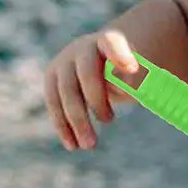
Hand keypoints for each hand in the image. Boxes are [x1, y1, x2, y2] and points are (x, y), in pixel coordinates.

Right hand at [44, 29, 139, 150]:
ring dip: (77, 120)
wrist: (101, 59)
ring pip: (65, 92)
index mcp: (109, 41)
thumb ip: (133, 80)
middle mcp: (82, 48)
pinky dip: (63, 126)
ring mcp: (64, 62)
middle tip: (110, 121)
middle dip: (97, 100)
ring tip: (90, 145)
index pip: (112, 42)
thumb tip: (120, 88)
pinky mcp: (52, 78)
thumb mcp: (136, 75)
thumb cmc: (126, 71)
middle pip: (87, 73)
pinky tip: (73, 145)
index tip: (132, 69)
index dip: (120, 54)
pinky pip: (54, 104)